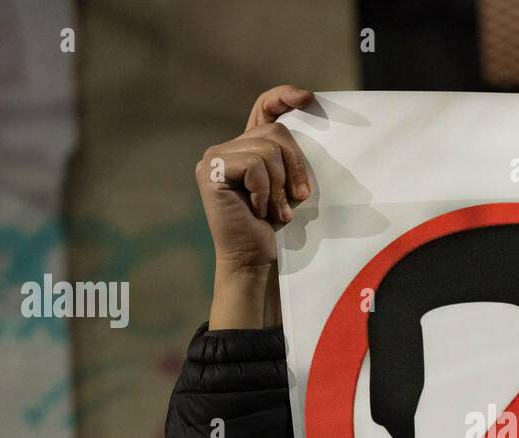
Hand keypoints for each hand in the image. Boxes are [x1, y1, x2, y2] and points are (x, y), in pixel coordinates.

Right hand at [195, 84, 312, 329]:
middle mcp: (228, 148)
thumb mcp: (291, 186)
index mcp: (248, 148)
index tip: (308, 99)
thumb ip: (291, 158)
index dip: (284, 97)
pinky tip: (258, 211)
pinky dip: (265, 191)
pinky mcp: (210, 171)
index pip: (264, 108)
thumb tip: (308, 123)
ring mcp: (215, 158)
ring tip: (276, 210)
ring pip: (267, 149)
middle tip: (298, 199)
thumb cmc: (276, 228)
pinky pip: (254, 165)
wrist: (257, 260)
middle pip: (275, 131)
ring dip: (280, 185)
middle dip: (295, 166)